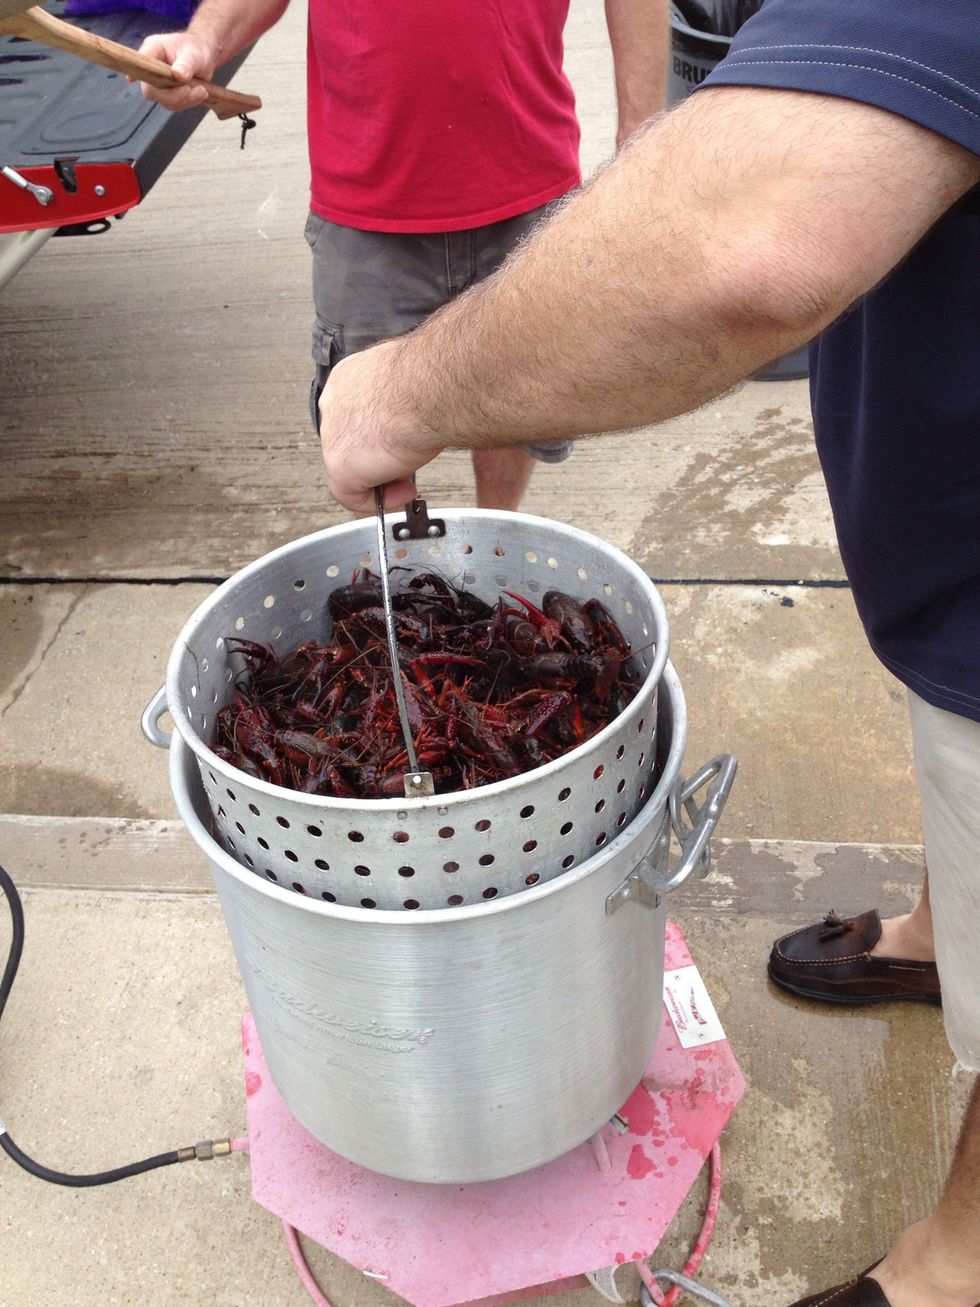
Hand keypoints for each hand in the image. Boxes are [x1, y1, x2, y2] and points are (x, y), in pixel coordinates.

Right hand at [135, 32, 216, 110]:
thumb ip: (186, 64)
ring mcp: (158, 83)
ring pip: (164, 101)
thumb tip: (177, 75)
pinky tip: (200, 93)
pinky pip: (174, 105)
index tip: (131, 79)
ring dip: (184, 100)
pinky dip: (188, 102)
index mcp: (152, 49)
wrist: (204, 56)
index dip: (134, 72)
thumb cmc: (195, 49)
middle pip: (150, 90)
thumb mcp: (193, 54)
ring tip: (202, 90)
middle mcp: (150, 67)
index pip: (140, 61)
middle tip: (190, 89)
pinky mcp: (167, 94)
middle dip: (172, 95)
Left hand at [318, 341, 442, 513]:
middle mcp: (334, 403)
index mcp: (350, 378)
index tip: (402, 447)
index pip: (357, 417)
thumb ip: (401, 405)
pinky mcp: (338, 465)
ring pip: (352, 471)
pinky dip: (380, 501)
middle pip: (352, 445)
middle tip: (408, 468)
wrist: (428, 390)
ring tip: (410, 481)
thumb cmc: (430, 381)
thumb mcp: (412, 387)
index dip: (380, 438)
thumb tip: (413, 419)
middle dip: (380, 462)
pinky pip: (352, 496)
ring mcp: (332, 435)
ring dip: (383, 481)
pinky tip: (403, 493)